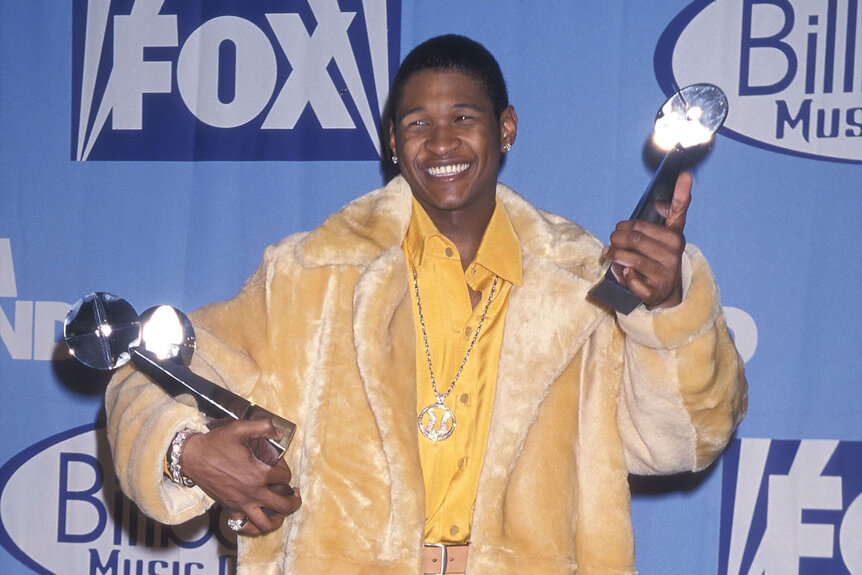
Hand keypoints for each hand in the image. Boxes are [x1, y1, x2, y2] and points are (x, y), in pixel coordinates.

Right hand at [180, 418, 301, 534]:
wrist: (192, 457)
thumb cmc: (216, 443)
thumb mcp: (240, 428)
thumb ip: (264, 427)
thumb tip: (279, 433)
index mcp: (259, 474)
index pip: (285, 477)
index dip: (285, 468)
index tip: (279, 463)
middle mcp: (252, 493)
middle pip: (283, 505)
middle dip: (294, 500)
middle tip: (295, 493)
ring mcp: (241, 504)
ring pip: (267, 523)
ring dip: (279, 518)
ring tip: (281, 510)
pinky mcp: (230, 509)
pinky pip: (245, 527)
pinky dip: (255, 527)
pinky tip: (260, 518)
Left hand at [603, 172, 691, 308]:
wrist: (665, 293)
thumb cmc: (657, 259)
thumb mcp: (661, 239)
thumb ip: (663, 219)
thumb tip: (660, 202)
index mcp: (675, 236)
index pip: (678, 211)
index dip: (682, 192)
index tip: (684, 173)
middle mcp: (674, 252)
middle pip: (636, 237)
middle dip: (617, 236)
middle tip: (612, 237)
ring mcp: (666, 272)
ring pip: (631, 257)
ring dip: (614, 253)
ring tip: (608, 251)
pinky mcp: (655, 290)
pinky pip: (631, 277)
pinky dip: (622, 273)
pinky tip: (622, 269)